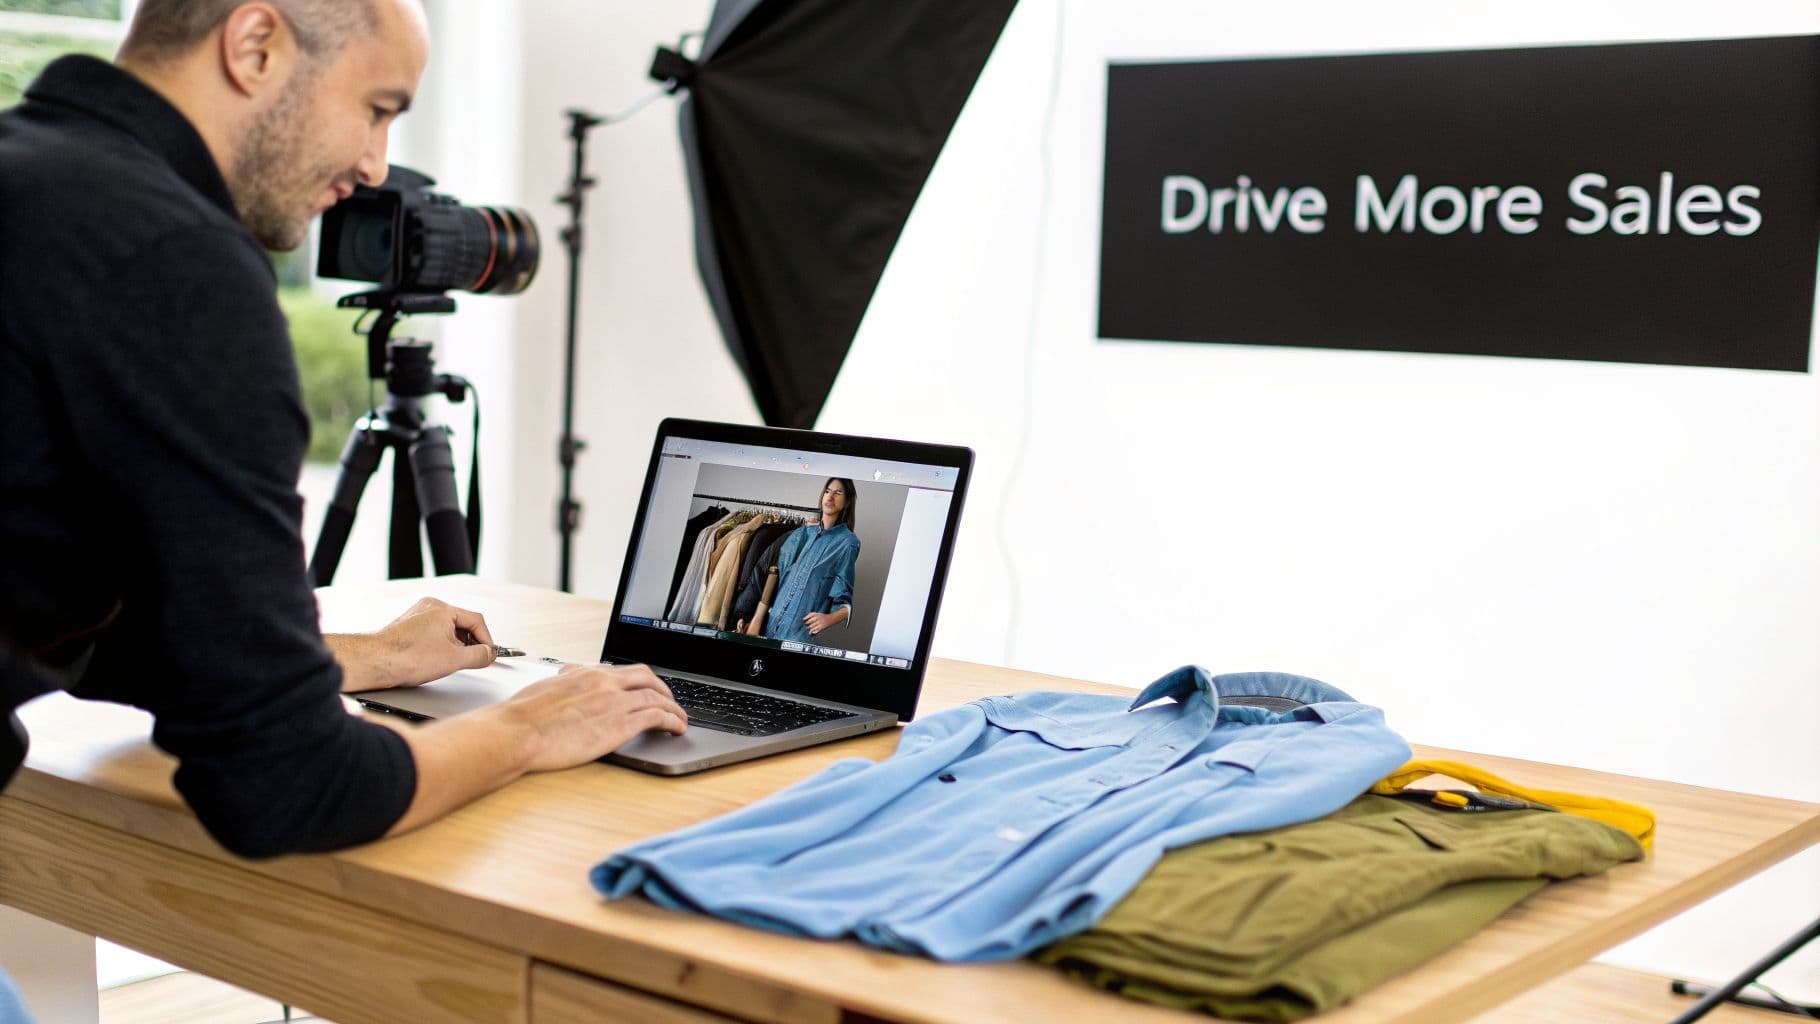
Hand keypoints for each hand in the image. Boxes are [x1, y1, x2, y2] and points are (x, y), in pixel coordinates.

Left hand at [332, 597, 496, 691]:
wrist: (375, 663)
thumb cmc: (406, 657)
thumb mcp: (453, 659)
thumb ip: (479, 655)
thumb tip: (489, 654)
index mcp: (442, 609)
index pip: (476, 620)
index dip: (487, 640)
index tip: (490, 654)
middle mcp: (429, 608)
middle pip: (462, 624)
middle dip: (471, 644)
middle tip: (475, 660)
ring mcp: (417, 617)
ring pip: (447, 630)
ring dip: (455, 647)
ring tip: (453, 663)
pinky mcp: (408, 628)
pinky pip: (433, 635)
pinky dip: (440, 647)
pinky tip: (436, 661)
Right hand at [502, 663, 687, 771]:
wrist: (517, 732)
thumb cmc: (521, 717)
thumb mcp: (544, 689)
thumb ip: (562, 684)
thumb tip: (562, 681)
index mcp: (586, 674)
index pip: (622, 671)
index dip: (640, 681)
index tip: (645, 689)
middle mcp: (604, 682)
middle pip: (647, 677)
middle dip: (663, 689)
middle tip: (670, 701)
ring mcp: (614, 701)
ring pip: (657, 697)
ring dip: (674, 708)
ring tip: (681, 719)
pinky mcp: (621, 723)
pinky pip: (658, 716)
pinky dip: (673, 721)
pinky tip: (678, 728)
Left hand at [803, 608, 846, 634]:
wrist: (832, 619)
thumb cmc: (822, 616)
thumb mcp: (816, 613)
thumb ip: (809, 615)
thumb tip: (803, 619)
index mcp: (816, 615)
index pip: (808, 619)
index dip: (805, 621)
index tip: (804, 622)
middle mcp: (818, 619)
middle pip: (809, 623)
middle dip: (808, 625)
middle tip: (808, 626)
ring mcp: (820, 624)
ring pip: (812, 627)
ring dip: (810, 629)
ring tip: (810, 629)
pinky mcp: (822, 628)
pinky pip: (815, 631)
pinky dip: (813, 632)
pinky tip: (812, 632)